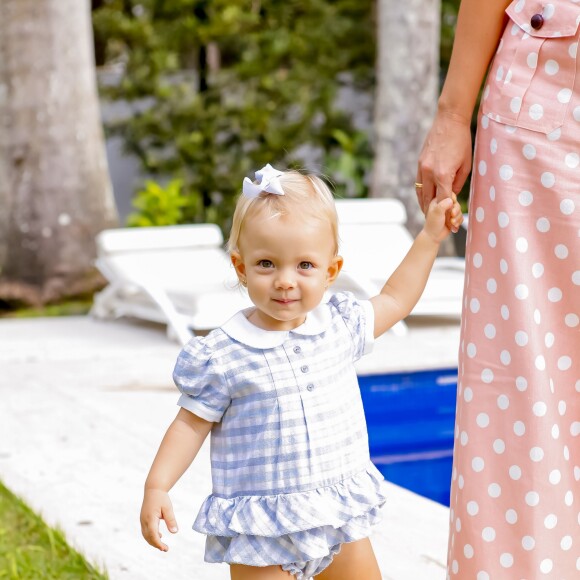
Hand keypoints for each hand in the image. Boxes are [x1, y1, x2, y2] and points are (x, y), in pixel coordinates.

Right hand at [140, 488, 177, 551]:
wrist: (153, 489)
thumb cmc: (161, 498)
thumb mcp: (168, 508)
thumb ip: (171, 520)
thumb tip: (175, 532)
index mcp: (150, 518)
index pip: (153, 534)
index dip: (158, 543)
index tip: (165, 548)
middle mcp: (144, 521)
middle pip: (148, 537)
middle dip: (156, 544)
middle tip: (166, 549)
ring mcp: (142, 520)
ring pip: (146, 535)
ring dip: (153, 541)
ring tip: (163, 545)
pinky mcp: (143, 519)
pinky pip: (146, 531)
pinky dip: (151, 536)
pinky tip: (160, 536)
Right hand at [416, 110, 471, 230]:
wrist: (449, 120)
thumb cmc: (462, 141)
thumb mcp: (465, 164)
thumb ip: (458, 182)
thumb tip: (451, 195)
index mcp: (443, 174)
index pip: (443, 201)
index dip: (446, 213)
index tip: (449, 222)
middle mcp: (429, 173)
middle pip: (428, 199)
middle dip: (432, 213)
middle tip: (435, 223)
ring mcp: (422, 168)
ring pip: (420, 192)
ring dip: (423, 204)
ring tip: (427, 214)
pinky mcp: (419, 163)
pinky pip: (418, 183)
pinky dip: (421, 193)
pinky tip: (424, 198)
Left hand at [423, 195, 462, 243]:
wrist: (433, 236)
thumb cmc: (433, 224)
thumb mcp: (436, 213)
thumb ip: (443, 205)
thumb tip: (451, 200)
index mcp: (438, 201)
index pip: (449, 194)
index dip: (453, 199)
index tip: (452, 204)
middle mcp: (444, 205)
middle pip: (456, 203)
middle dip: (456, 210)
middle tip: (452, 215)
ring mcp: (449, 212)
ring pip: (459, 211)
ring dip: (457, 218)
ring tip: (452, 223)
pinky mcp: (453, 218)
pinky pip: (460, 218)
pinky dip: (458, 222)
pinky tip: (453, 227)